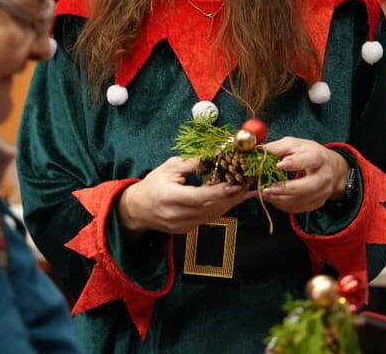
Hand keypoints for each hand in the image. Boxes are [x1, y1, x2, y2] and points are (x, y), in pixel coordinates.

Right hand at [118, 157, 249, 234]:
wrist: (137, 209)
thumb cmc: (153, 184)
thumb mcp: (169, 168)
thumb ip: (192, 163)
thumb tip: (214, 155)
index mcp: (170, 197)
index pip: (200, 197)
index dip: (219, 192)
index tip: (236, 184)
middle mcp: (177, 215)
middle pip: (210, 209)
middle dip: (232, 198)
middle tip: (248, 185)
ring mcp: (183, 225)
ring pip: (212, 216)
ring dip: (229, 204)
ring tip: (244, 191)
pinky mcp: (187, 230)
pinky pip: (207, 219)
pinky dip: (219, 209)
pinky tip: (229, 199)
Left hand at [258, 137, 349, 213]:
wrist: (330, 167)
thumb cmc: (309, 153)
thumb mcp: (294, 144)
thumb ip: (277, 147)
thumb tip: (257, 151)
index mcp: (318, 157)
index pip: (309, 160)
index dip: (294, 163)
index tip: (279, 165)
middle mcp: (324, 176)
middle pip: (307, 187)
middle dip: (285, 189)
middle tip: (266, 189)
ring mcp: (322, 192)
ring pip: (300, 201)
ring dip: (278, 199)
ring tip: (262, 193)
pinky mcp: (317, 203)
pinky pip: (297, 208)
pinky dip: (281, 205)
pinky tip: (270, 198)